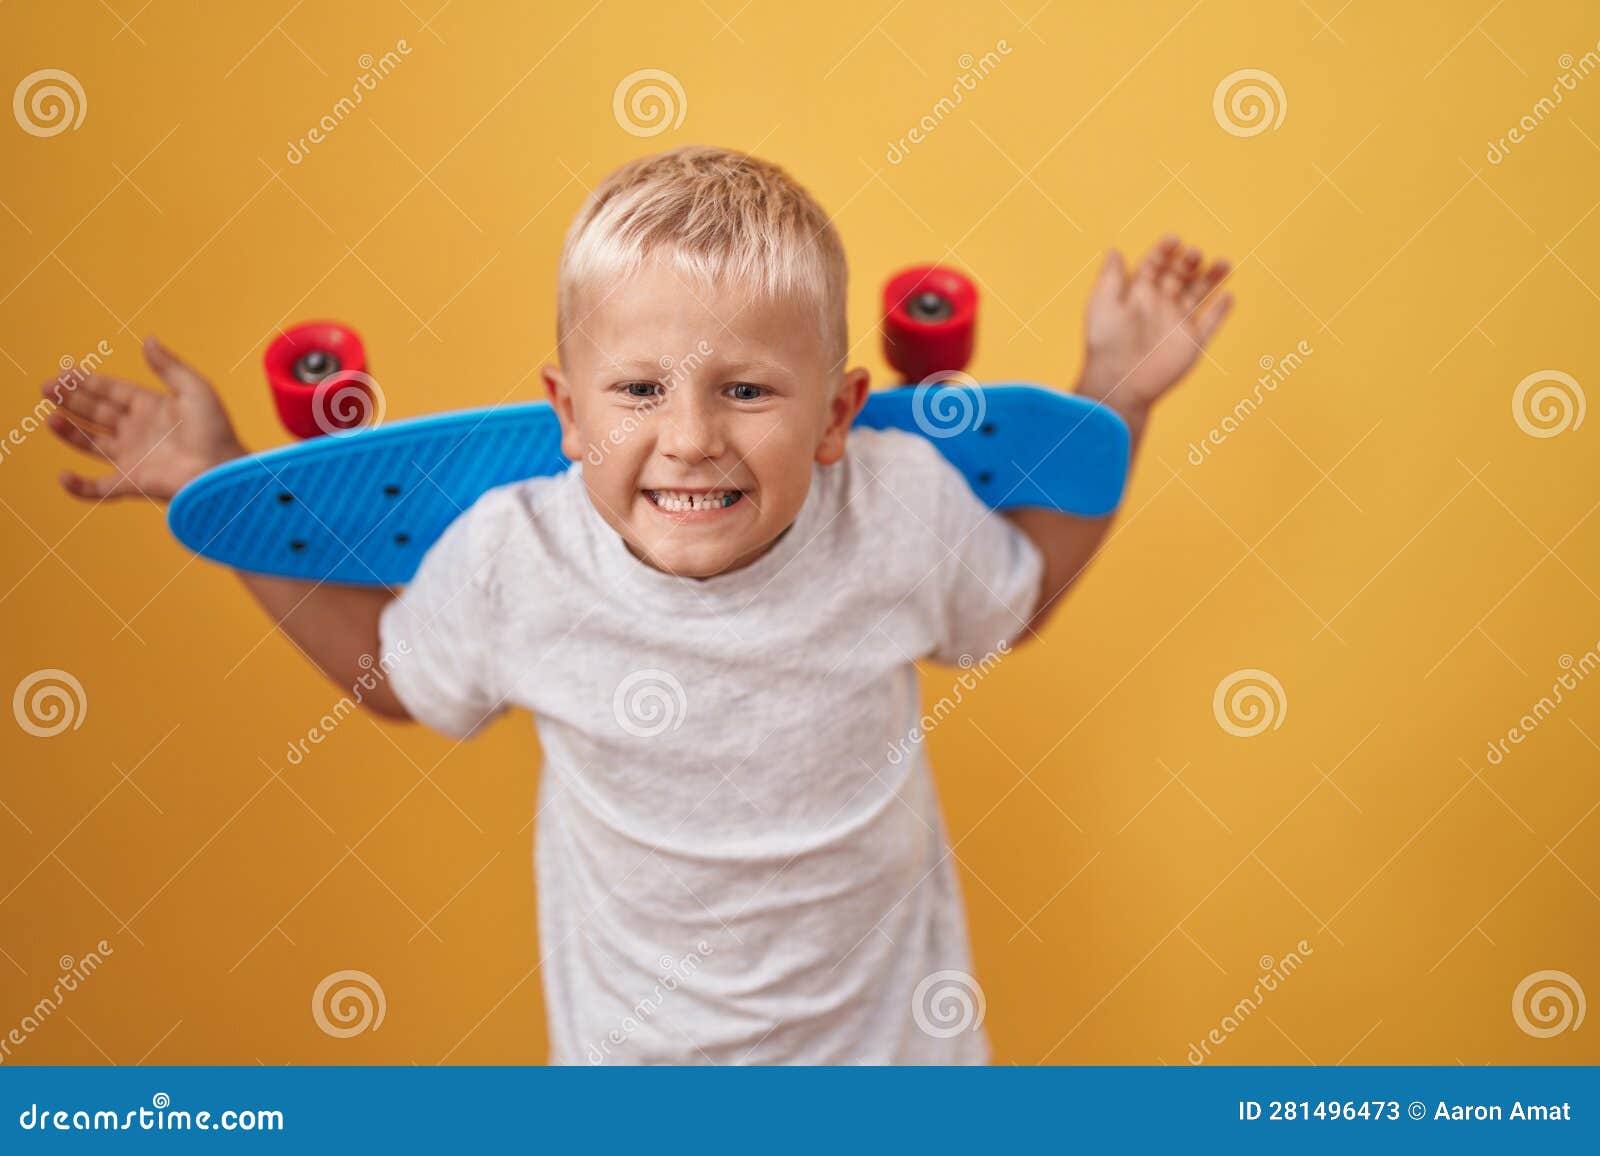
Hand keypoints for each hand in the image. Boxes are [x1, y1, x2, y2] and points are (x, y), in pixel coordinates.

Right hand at [43, 336, 246, 502]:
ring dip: (70, 433)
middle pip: (97, 413)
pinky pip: (99, 489)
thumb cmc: (215, 431)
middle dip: (72, 400)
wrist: (222, 471)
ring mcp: (134, 457)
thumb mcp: (195, 389)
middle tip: (47, 387)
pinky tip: (63, 476)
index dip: (89, 382)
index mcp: (153, 407)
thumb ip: (169, 366)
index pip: (113, 391)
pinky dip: (79, 487)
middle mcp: (139, 432)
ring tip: (51, 419)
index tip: (66, 372)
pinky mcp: (133, 483)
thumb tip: (148, 339)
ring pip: (92, 444)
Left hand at [1077, 235, 1232, 431]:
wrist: (1119, 382)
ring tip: (1224, 262)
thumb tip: (1114, 250)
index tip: (1174, 240)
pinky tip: (1228, 295)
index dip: (1165, 251)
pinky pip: (1211, 323)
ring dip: (1211, 278)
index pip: (1155, 265)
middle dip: (1188, 262)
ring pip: (1199, 294)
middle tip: (1195, 253)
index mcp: (1138, 295)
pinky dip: (1221, 310)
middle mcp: (1159, 306)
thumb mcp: (1102, 303)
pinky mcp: (1192, 342)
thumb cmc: (1105, 344)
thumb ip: (1110, 276)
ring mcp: (1177, 324)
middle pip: (1179, 276)